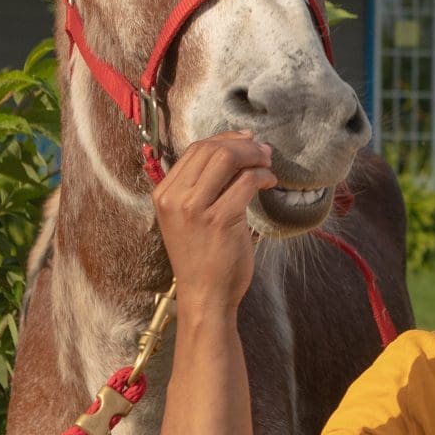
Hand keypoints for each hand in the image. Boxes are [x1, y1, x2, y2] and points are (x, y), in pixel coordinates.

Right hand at [152, 132, 276, 312]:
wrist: (205, 295)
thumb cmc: (202, 257)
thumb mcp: (189, 217)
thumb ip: (201, 186)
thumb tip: (233, 150)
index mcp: (164, 194)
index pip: (195, 149)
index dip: (225, 139)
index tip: (246, 140)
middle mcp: (174, 198)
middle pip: (212, 149)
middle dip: (244, 145)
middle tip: (264, 151)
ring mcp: (195, 209)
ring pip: (228, 159)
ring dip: (255, 156)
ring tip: (268, 164)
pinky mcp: (219, 221)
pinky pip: (246, 182)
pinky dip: (262, 176)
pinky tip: (270, 183)